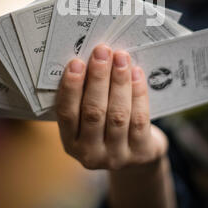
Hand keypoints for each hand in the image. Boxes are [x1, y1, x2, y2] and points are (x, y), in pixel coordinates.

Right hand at [56, 44, 167, 169]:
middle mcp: (90, 153)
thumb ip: (85, 95)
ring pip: (118, 114)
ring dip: (119, 81)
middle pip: (93, 112)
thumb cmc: (107, 124)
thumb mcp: (88, 117)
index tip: (76, 62)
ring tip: (121, 57)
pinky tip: (136, 73)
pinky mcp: (141, 153)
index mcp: (70, 142)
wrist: (137, 155)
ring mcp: (116, 156)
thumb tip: (90, 58)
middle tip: (102, 51)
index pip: (66, 114)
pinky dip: (138, 93)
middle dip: (98, 78)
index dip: (71, 87)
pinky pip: (139, 119)